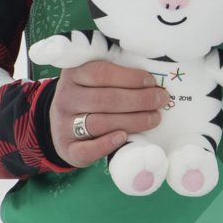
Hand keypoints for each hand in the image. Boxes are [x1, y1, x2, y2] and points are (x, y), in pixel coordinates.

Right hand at [48, 61, 167, 167]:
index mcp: (73, 74)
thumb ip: (116, 75)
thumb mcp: (94, 79)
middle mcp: (66, 98)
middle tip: (161, 100)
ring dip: (132, 121)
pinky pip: (86, 149)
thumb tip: (152, 80)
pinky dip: (107, 144)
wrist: (62, 126)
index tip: (151, 82)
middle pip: (104, 99)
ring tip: (154, 119)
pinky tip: (124, 137)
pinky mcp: (67, 148)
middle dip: (139, 100)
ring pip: (99, 123)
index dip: (130, 77)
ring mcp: (63, 125)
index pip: (101, 72)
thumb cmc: (89, 96)